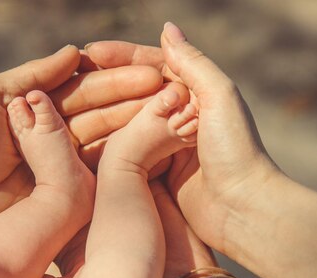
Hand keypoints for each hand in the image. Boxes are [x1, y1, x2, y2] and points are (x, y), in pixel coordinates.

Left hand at [0, 45, 163, 237]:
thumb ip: (34, 75)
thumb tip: (74, 51)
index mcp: (39, 111)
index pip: (84, 89)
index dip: (115, 80)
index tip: (147, 72)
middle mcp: (58, 136)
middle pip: (103, 112)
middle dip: (135, 99)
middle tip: (168, 89)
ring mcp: (67, 165)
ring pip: (108, 138)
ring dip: (137, 122)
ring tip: (167, 109)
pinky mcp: (73, 193)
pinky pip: (103, 169)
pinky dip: (128, 153)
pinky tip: (152, 138)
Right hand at [83, 25, 280, 255]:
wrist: (243, 210)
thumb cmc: (236, 150)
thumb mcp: (219, 97)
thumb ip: (192, 63)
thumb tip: (166, 28)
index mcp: (197, 94)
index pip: (154, 67)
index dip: (122, 57)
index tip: (90, 53)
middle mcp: (182, 117)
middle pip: (136, 93)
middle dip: (106, 83)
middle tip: (73, 77)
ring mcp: (168, 147)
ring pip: (129, 122)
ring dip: (103, 112)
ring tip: (72, 104)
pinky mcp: (159, 175)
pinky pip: (129, 153)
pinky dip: (109, 143)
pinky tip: (84, 138)